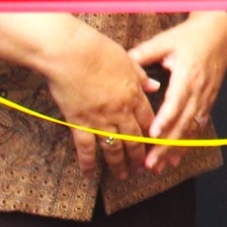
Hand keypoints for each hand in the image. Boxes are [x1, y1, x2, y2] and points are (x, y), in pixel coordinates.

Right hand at [26, 16, 158, 180]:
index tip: (156, 144)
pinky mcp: (79, 122)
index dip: (153, 134)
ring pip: (114, 147)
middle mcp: (120, 111)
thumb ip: (141, 76)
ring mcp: (100, 119)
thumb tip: (154, 86)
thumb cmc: (98, 50)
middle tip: (143, 168)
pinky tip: (89, 173)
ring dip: (119, 164)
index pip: (148, 120)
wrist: (70, 53)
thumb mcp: (127, 60)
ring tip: (123, 175)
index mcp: (134, 94)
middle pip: (134, 138)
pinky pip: (85, 147)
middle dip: (139, 155)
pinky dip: (88, 162)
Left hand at [128, 11, 226, 171]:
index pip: (175, 102)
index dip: (164, 120)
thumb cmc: (193, 34)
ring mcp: (206, 97)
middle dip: (167, 145)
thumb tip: (122, 65)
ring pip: (191, 128)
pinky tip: (177, 156)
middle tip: (151, 163)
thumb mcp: (166, 40)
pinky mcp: (209, 100)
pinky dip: (188, 142)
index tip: (152, 135)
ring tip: (162, 166)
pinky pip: (198, 125)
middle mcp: (199, 90)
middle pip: (183, 123)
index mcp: (187, 75)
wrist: (221, 30)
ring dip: (177, 149)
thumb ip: (144, 54)